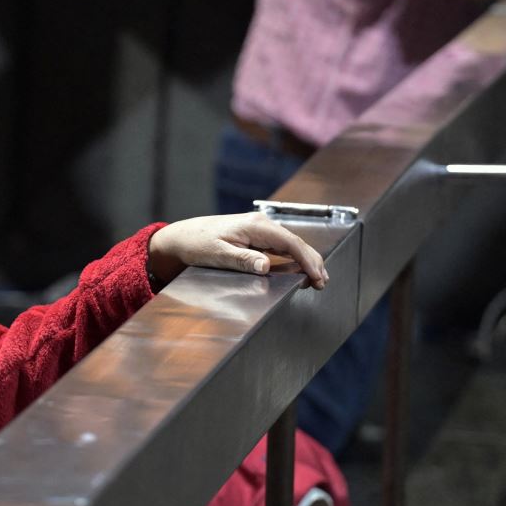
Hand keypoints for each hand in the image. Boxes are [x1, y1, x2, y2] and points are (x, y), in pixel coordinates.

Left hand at [146, 212, 328, 289]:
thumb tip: (266, 266)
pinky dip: (294, 258)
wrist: (182, 237)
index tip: (317, 277)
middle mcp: (260, 224)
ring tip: (318, 278)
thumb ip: (243, 260)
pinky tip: (300, 269)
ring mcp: (259, 229)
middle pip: (296, 242)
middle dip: (312, 261)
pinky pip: (281, 247)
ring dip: (305, 260)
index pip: (291, 243)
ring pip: (291, 245)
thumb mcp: (218, 254)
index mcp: (255, 225)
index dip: (307, 261)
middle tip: (323, 282)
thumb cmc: (197, 244)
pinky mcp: (256, 236)